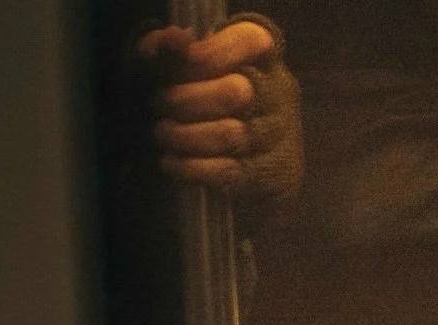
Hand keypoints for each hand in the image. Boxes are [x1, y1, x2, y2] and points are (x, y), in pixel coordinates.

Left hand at [137, 18, 302, 207]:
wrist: (232, 153)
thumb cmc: (197, 96)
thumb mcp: (181, 66)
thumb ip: (169, 50)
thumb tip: (172, 39)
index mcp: (263, 56)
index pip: (251, 41)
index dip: (210, 53)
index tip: (174, 66)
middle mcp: (279, 92)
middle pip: (238, 93)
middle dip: (186, 100)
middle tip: (157, 105)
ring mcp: (280, 135)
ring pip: (232, 135)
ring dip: (185, 136)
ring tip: (161, 134)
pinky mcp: (274, 173)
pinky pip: (230, 172)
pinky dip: (192, 168)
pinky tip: (171, 163)